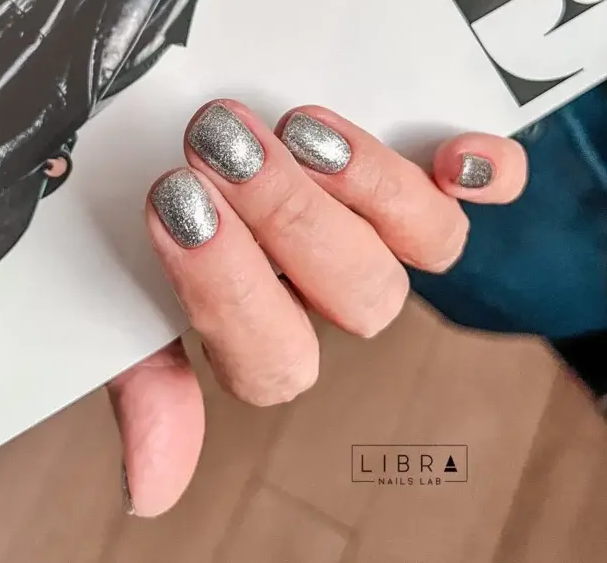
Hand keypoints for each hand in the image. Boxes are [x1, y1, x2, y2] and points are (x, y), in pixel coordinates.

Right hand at [107, 100, 527, 516]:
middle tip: (224, 148)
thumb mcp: (138, 297)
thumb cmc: (172, 213)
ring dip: (371, 190)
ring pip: (427, 245)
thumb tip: (151, 495)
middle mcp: (337, 287)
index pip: (274, 363)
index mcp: (266, 326)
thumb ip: (148, 385)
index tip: (177, 209)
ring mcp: (391, 231)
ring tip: (299, 131)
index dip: (229, 291)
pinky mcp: (429, 172)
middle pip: (361, 298)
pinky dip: (482, 171)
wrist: (208, 137)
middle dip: (289, 221)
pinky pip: (489, 185)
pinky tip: (451, 155)